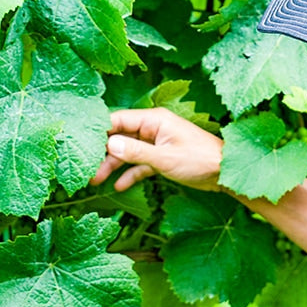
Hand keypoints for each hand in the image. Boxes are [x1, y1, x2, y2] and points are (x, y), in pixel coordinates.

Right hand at [90, 107, 224, 191]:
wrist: (225, 173)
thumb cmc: (200, 160)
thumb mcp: (164, 157)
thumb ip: (135, 151)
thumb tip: (109, 144)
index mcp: (154, 120)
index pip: (118, 120)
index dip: (99, 131)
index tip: (81, 143)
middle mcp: (153, 128)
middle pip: (120, 137)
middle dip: (103, 153)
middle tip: (86, 169)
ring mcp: (157, 143)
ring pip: (128, 152)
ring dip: (113, 165)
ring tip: (96, 181)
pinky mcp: (162, 158)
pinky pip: (141, 163)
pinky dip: (130, 173)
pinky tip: (119, 186)